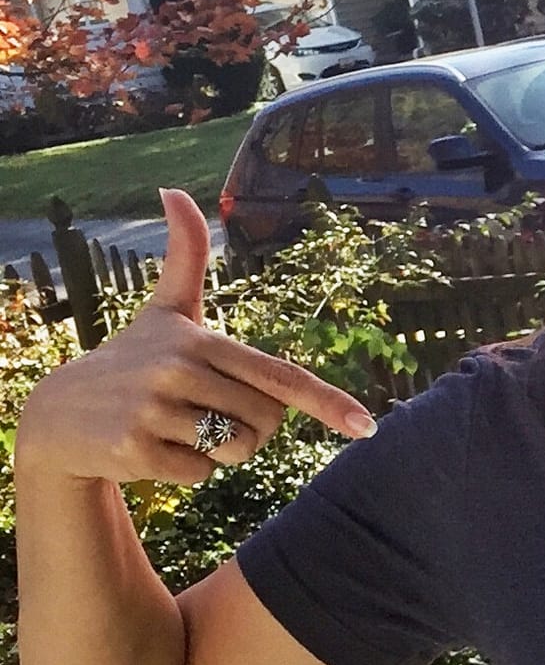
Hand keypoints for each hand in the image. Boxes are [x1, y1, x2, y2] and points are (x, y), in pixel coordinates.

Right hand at [13, 188, 375, 485]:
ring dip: (216, 452)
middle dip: (248, 430)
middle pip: (265, 423)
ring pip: (234, 450)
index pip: (278, 376)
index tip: (365, 425)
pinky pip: (200, 474)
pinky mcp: (136, 449)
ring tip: (175, 428)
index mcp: (200, 341)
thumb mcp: (166, 311)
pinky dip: (184, 470)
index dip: (326, 401)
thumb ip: (185, 256)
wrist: (59, 412)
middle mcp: (179, 370)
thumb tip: (175, 190)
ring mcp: (155, 410)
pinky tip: (151, 447)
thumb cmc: (131, 359)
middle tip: (201, 415)